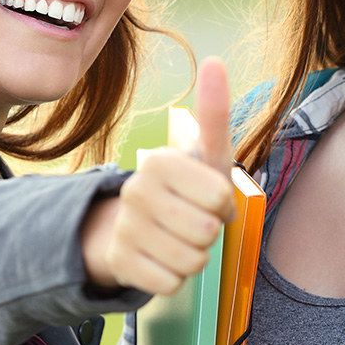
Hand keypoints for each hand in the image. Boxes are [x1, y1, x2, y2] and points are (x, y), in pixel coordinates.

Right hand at [81, 56, 236, 294]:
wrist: (134, 223)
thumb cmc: (186, 186)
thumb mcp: (206, 154)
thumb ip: (214, 113)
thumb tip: (216, 60)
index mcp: (160, 161)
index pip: (220, 198)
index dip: (225, 205)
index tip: (211, 196)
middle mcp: (136, 190)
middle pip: (207, 233)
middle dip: (210, 233)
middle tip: (194, 220)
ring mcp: (124, 227)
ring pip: (191, 262)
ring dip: (195, 257)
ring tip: (179, 238)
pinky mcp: (119, 263)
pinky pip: (170, 283)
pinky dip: (175, 277)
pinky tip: (162, 258)